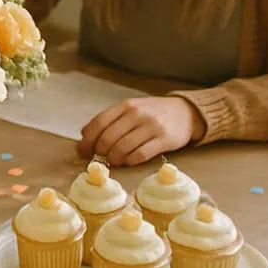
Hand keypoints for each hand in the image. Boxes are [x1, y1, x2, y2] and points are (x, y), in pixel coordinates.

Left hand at [78, 96, 206, 166]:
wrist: (185, 112)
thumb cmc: (152, 113)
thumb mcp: (130, 109)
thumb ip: (109, 119)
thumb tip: (83, 133)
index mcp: (125, 106)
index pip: (99, 122)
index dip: (88, 139)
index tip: (82, 150)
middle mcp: (137, 114)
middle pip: (109, 137)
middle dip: (99, 151)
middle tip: (98, 158)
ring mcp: (152, 126)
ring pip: (123, 147)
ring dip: (114, 158)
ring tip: (112, 162)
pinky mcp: (165, 140)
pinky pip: (141, 154)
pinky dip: (130, 161)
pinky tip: (128, 162)